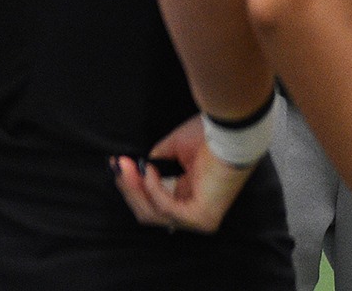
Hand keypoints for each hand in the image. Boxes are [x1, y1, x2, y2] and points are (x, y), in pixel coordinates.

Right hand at [112, 115, 253, 233]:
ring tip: (127, 167)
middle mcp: (195, 212)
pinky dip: (153, 188)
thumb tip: (140, 168)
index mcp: (191, 197)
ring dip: (135, 189)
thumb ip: (158, 162)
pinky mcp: (201, 217)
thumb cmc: (212, 137)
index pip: (155, 203)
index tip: (117, 165)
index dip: (133, 187)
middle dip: (130, 189)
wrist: (234, 132)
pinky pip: (165, 208)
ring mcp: (199, 218)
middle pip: (150, 211)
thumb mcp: (175, 148)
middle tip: (117, 166)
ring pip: (153, 214)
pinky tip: (150, 171)